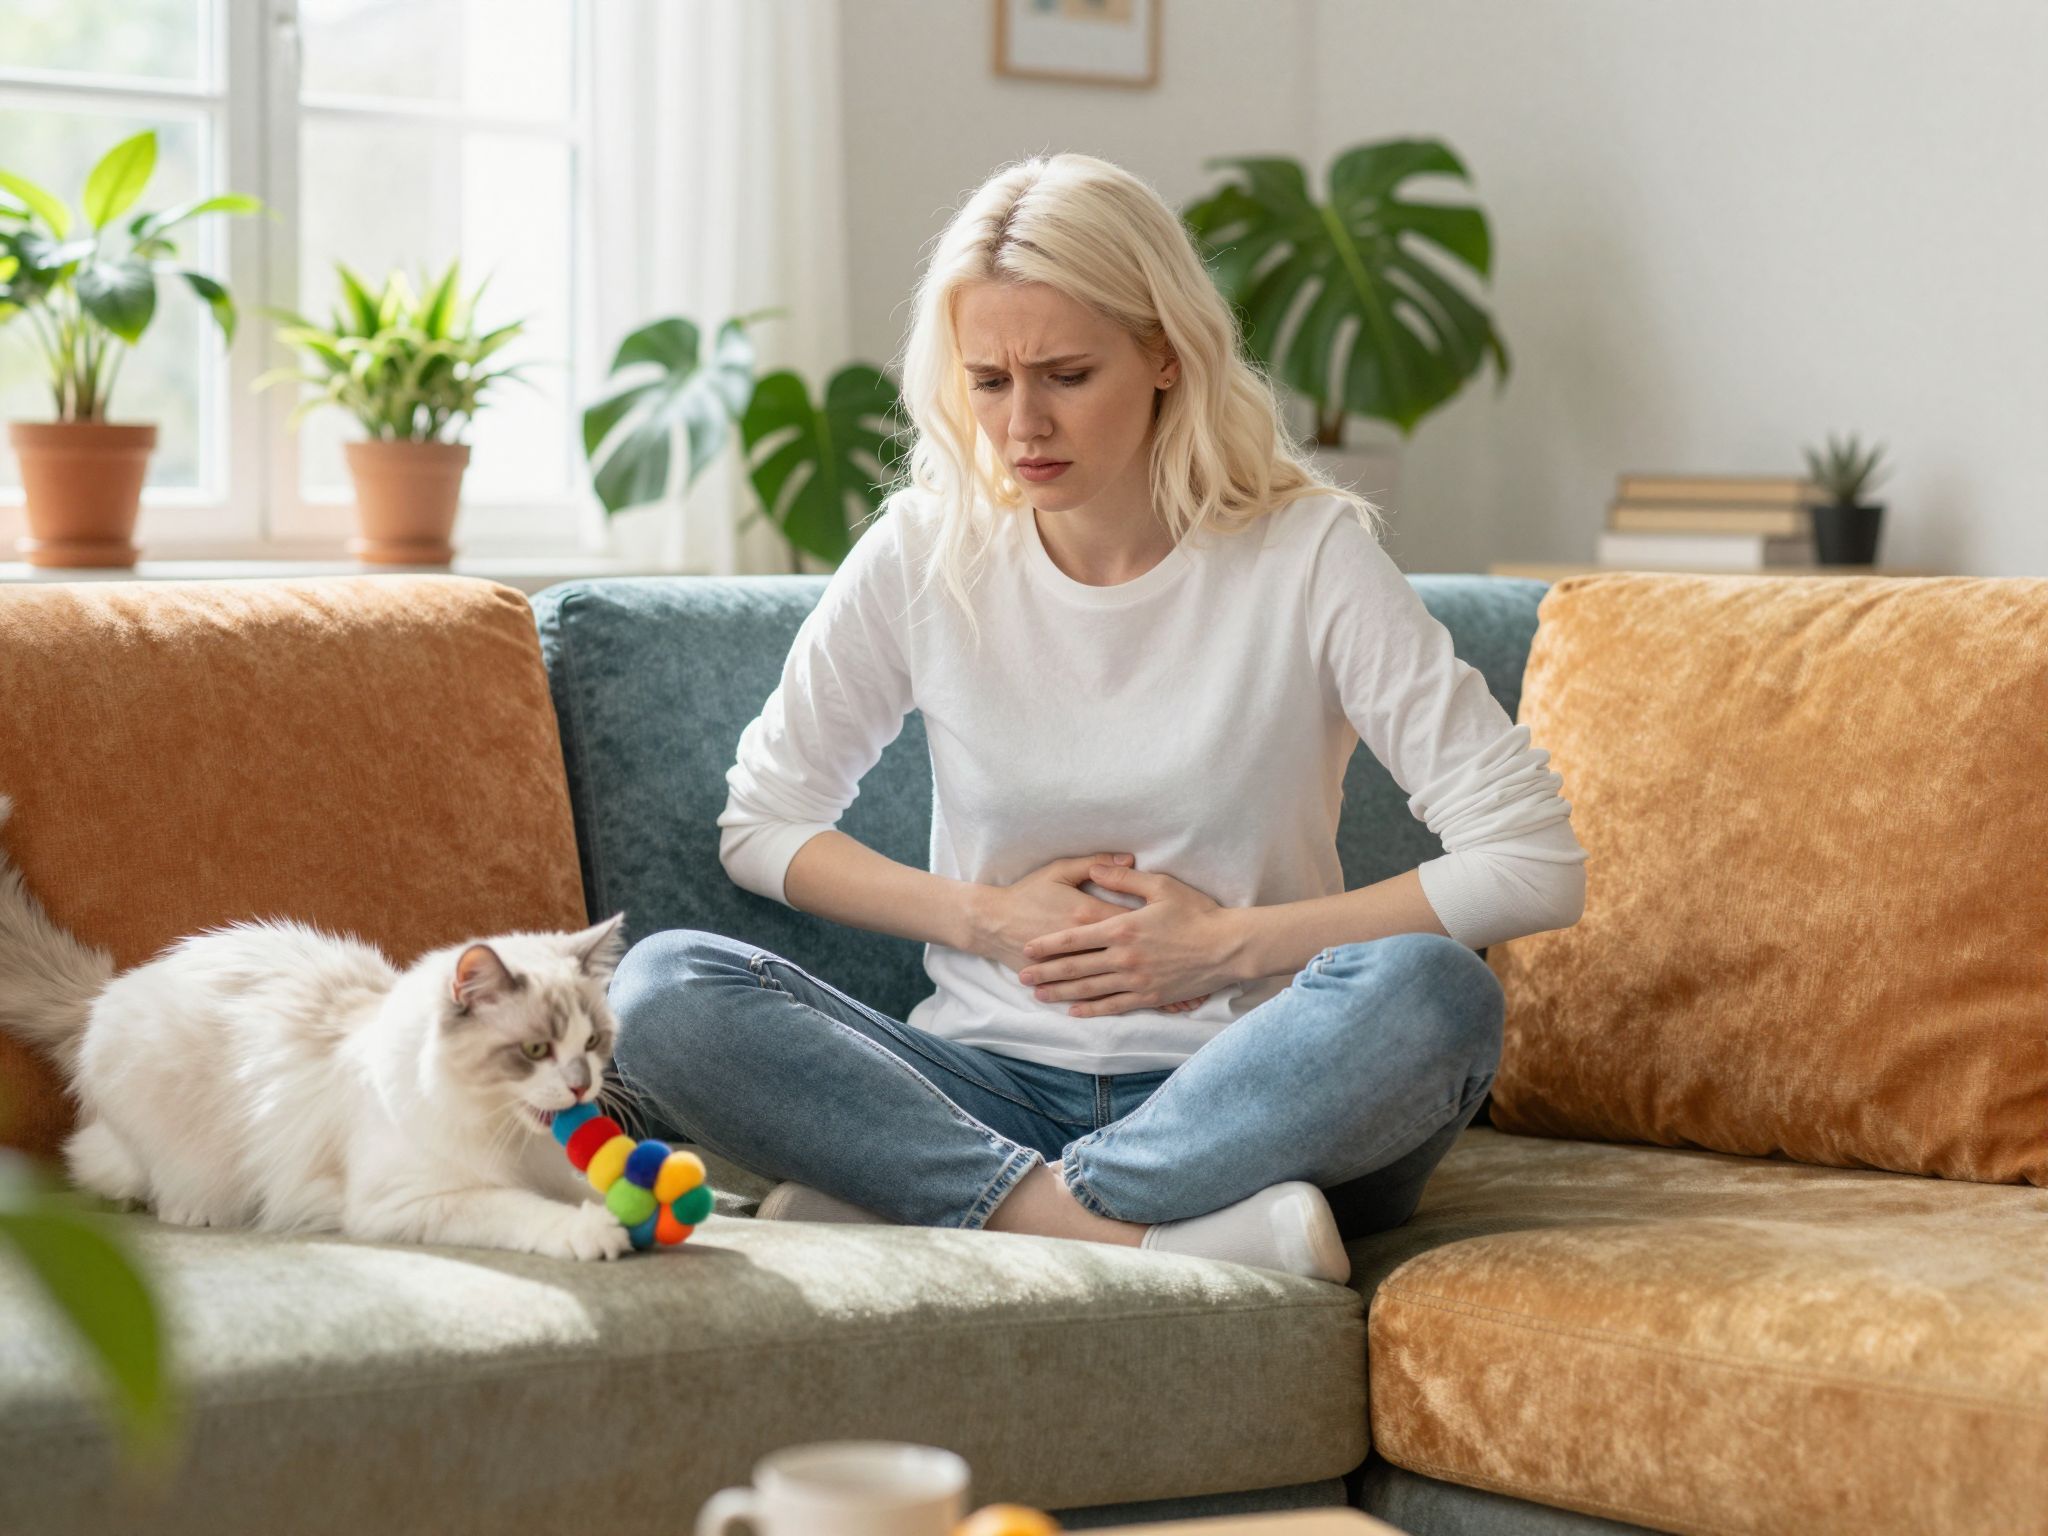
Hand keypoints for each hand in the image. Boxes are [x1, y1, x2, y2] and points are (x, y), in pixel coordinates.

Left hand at [973, 853, 1211, 1014]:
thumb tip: (1095, 867)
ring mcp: (1136, 980)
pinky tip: (1074, 1011)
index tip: (1027, 948)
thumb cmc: (1197, 912)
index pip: (1076, 938)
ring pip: (1090, 989)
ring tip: (1039, 994)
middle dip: (1046, 972)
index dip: (1049, 944)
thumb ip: (1123, 877)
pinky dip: (1091, 1009)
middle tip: (1022, 976)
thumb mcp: (1160, 885)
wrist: (1228, 947)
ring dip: (1061, 992)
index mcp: (1123, 928)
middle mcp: (1124, 958)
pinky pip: (1114, 1005)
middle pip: (1076, 967)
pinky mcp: (1150, 996)